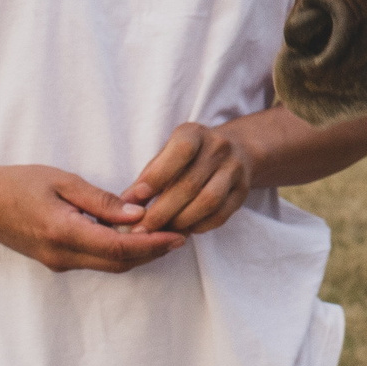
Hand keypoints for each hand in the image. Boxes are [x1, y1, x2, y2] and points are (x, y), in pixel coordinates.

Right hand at [0, 163, 188, 273]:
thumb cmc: (16, 184)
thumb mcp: (61, 181)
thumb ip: (101, 201)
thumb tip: (138, 214)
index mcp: (65, 233)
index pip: (121, 248)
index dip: (154, 244)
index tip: (180, 235)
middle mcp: (63, 255)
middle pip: (120, 263)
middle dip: (154, 252)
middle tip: (182, 234)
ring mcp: (58, 262)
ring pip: (110, 265)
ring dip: (139, 253)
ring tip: (165, 233)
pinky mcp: (56, 260)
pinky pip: (96, 260)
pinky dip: (120, 251)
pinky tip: (134, 234)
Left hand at [122, 122, 253, 235]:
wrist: (236, 151)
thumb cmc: (188, 157)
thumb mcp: (167, 155)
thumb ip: (147, 177)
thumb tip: (124, 205)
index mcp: (195, 133)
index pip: (180, 152)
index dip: (157, 176)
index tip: (135, 198)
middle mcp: (219, 148)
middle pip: (190, 184)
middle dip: (162, 211)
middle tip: (141, 229)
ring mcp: (235, 169)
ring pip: (208, 201)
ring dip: (181, 221)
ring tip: (161, 232)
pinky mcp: (242, 191)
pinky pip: (221, 214)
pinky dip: (199, 226)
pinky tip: (182, 230)